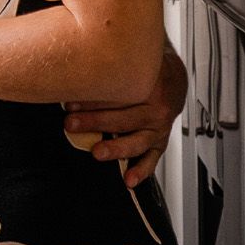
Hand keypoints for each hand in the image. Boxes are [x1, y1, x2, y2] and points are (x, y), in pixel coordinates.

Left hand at [63, 48, 186, 188]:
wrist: (174, 81)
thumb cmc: (147, 73)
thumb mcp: (133, 65)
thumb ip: (110, 72)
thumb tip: (76, 74)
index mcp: (150, 85)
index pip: (119, 93)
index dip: (93, 98)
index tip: (70, 102)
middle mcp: (156, 109)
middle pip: (124, 117)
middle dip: (95, 121)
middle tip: (72, 124)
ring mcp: (159, 128)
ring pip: (137, 141)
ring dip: (115, 148)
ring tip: (97, 152)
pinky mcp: (159, 143)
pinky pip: (151, 159)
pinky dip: (141, 171)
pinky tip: (128, 179)